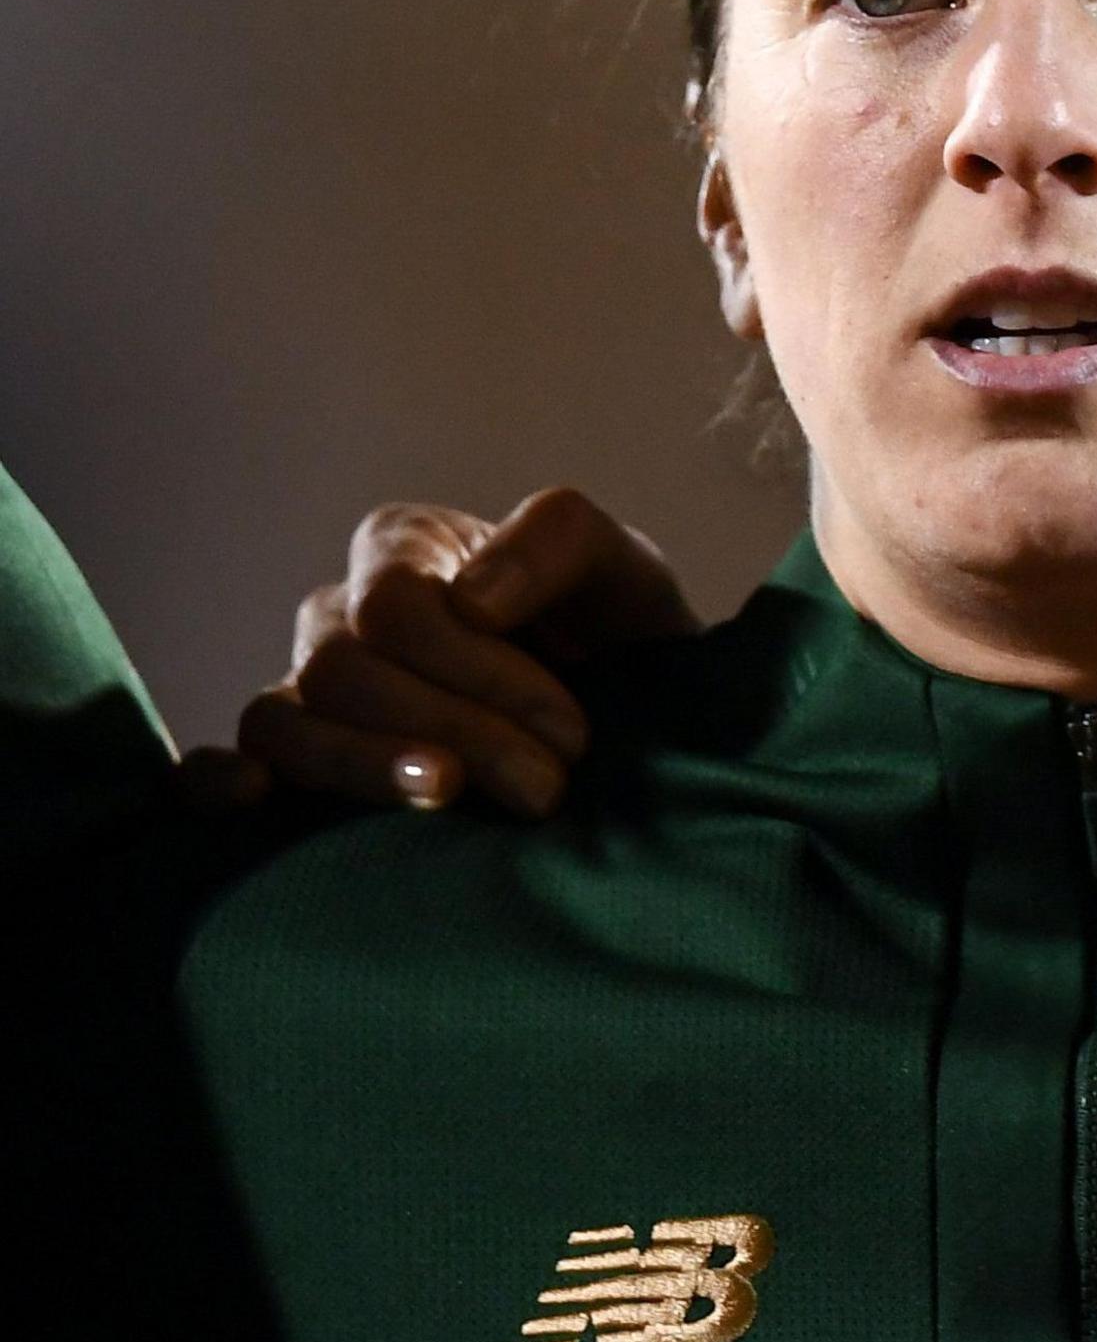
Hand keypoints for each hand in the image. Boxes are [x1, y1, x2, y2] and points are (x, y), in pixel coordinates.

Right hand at [213, 488, 699, 815]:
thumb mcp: (621, 569)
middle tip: (544, 788)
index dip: (481, 672)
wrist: (641, 723)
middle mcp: (343, 615)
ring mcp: (308, 694)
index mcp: (408, 547)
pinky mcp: (292, 767)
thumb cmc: (620, 636)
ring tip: (444, 797)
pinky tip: (257, 799)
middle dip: (453, 730)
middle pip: (344, 669)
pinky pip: (208, 766)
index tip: (571, 733)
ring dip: (359, 766)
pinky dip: (215, 780)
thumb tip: (470, 601)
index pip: (396, 607)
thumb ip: (554, 542)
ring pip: (280, 721)